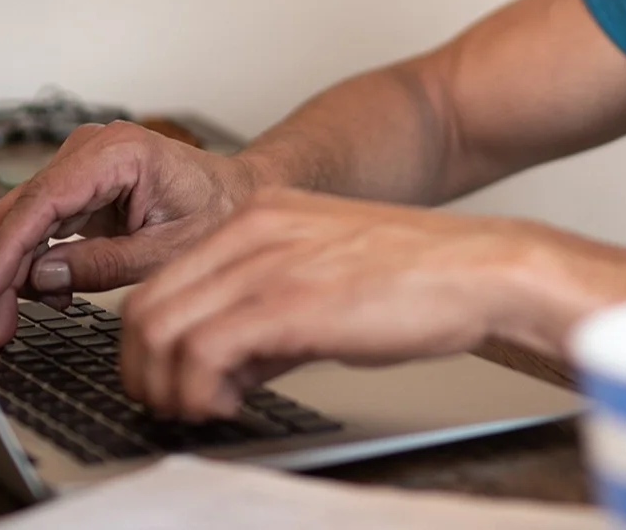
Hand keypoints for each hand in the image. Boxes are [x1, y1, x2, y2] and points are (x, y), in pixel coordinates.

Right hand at [0, 121, 256, 347]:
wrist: (237, 194)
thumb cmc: (217, 212)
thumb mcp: (167, 252)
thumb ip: (103, 264)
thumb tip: (40, 278)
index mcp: (117, 153)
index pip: (42, 201)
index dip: (8, 251)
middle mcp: (89, 149)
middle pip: (18, 211)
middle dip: (6, 271)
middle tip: (3, 328)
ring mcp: (78, 164)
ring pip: (19, 220)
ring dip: (22, 270)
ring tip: (53, 306)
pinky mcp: (76, 184)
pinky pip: (37, 224)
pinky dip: (38, 261)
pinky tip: (60, 290)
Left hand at [117, 188, 553, 418]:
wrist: (481, 269)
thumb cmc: (417, 278)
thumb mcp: (322, 278)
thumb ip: (267, 313)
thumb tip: (226, 365)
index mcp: (256, 218)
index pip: (158, 284)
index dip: (151, 347)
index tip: (172, 381)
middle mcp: (251, 231)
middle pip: (143, 310)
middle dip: (146, 374)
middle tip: (177, 406)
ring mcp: (266, 263)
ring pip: (159, 332)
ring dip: (169, 388)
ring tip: (207, 408)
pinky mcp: (288, 302)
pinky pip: (201, 352)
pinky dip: (199, 392)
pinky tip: (232, 404)